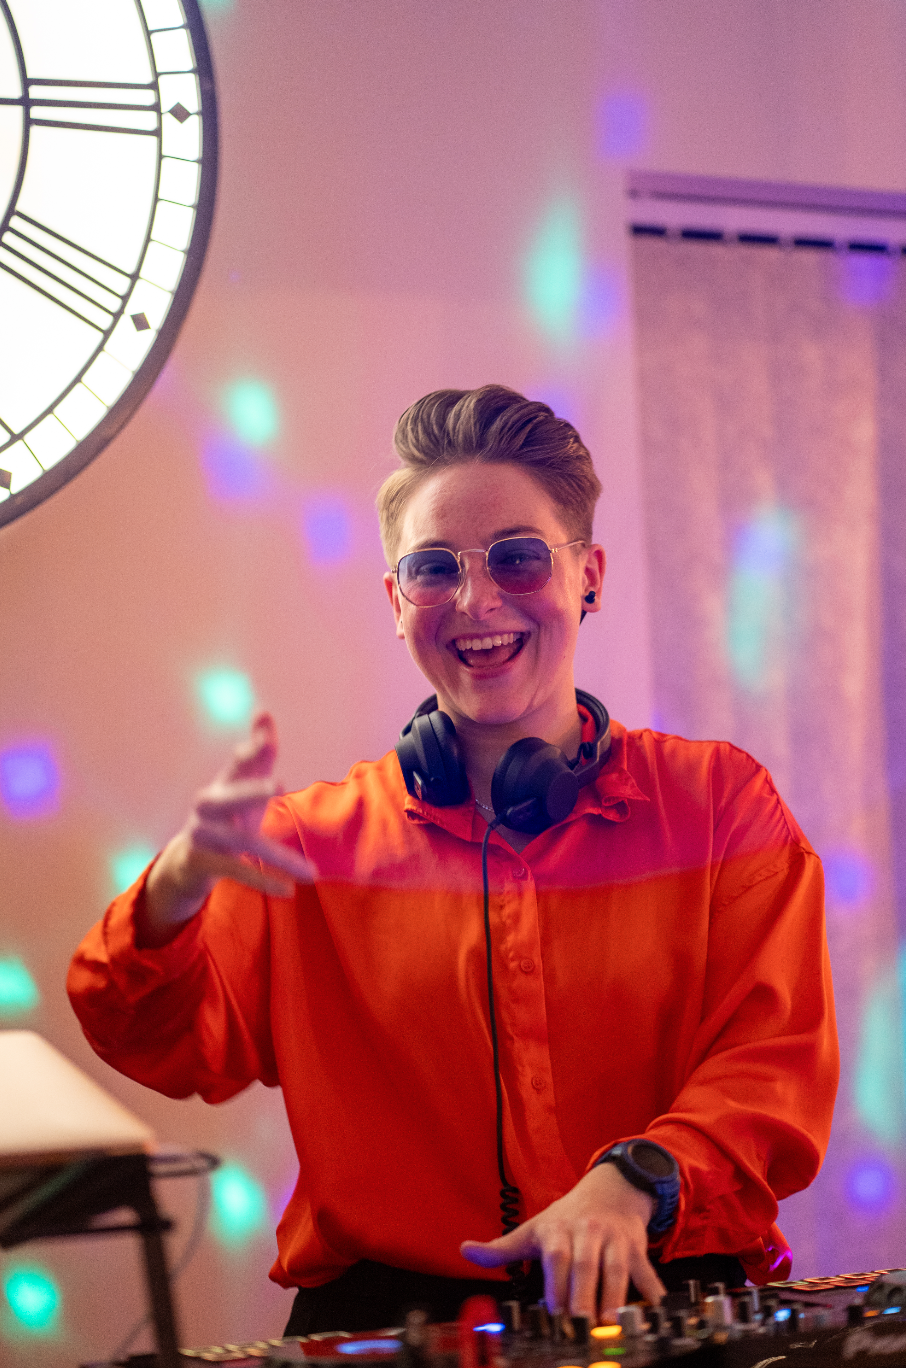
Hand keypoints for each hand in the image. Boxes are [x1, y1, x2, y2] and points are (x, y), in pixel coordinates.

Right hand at [140, 713, 313, 945]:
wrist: (188, 860)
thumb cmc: (226, 816)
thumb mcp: (243, 786)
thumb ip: (257, 754)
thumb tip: (263, 712)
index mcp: (223, 785)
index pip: (238, 764)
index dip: (252, 751)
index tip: (267, 737)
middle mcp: (208, 808)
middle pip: (227, 797)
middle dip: (250, 790)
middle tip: (279, 783)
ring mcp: (202, 835)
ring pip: (241, 843)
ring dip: (278, 856)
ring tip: (311, 872)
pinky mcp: (202, 862)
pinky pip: (234, 871)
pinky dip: (262, 880)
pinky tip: (289, 890)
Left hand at [460, 1162, 665, 1320]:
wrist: (611, 1189)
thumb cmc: (567, 1217)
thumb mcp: (533, 1228)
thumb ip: (502, 1248)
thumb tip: (466, 1251)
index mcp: (558, 1230)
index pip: (556, 1257)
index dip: (555, 1285)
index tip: (553, 1313)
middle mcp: (587, 1232)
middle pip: (586, 1264)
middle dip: (584, 1294)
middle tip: (583, 1324)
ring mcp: (614, 1239)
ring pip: (616, 1268)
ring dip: (615, 1296)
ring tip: (611, 1323)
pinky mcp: (637, 1247)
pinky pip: (646, 1271)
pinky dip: (652, 1292)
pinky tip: (653, 1311)